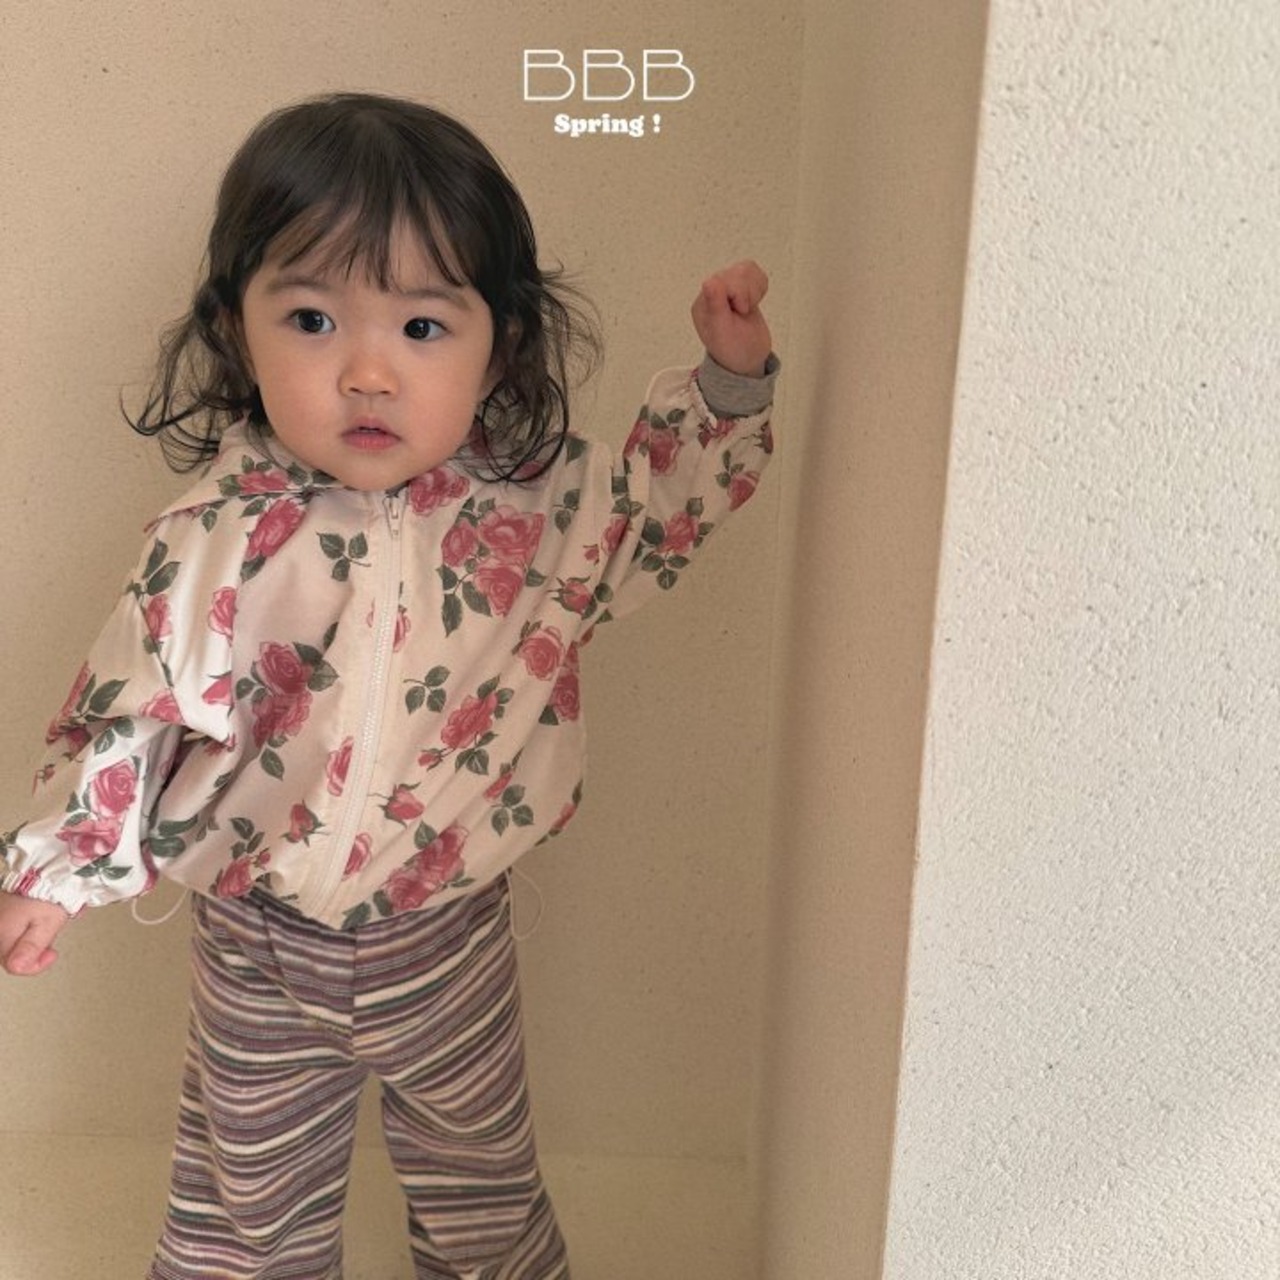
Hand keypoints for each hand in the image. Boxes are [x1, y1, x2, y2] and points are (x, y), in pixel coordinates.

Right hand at [0, 891, 69, 976]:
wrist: (46, 869)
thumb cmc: (49, 894)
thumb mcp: (48, 923)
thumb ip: (32, 947)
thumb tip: (16, 967)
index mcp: (3, 932)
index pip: (13, 966)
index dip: (35, 965)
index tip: (52, 954)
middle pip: (10, 955)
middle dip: (32, 952)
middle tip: (50, 940)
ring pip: (10, 944)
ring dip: (28, 942)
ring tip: (44, 927)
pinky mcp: (0, 912)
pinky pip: (9, 931)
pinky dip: (23, 931)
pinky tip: (34, 922)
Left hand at [690, 260, 772, 377]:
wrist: (748, 359)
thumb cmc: (733, 350)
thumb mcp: (723, 332)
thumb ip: (716, 306)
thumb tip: (709, 281)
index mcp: (703, 302)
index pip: (723, 279)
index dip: (738, 293)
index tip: (740, 311)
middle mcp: (713, 293)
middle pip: (737, 272)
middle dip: (747, 294)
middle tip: (743, 313)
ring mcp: (727, 288)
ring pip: (746, 269)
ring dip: (754, 290)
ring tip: (748, 308)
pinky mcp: (741, 287)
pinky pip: (754, 271)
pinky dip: (760, 286)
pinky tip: (754, 301)